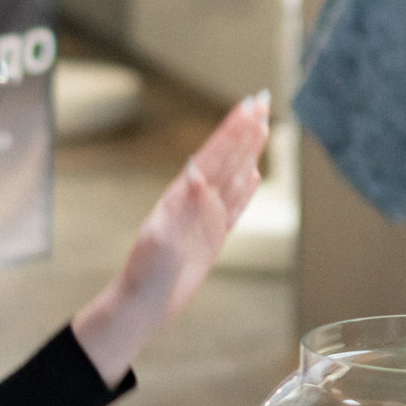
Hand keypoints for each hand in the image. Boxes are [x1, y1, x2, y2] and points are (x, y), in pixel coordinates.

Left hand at [71, 93, 270, 385]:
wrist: (142, 305)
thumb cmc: (146, 274)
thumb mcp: (161, 240)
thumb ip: (182, 208)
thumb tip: (198, 174)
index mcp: (183, 195)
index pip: (214, 155)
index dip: (232, 130)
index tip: (249, 105)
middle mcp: (195, 201)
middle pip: (226, 157)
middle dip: (244, 129)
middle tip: (263, 100)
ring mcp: (205, 218)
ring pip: (233, 176)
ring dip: (248, 152)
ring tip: (263, 127)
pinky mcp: (212, 237)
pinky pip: (235, 207)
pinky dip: (246, 190)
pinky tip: (254, 175)